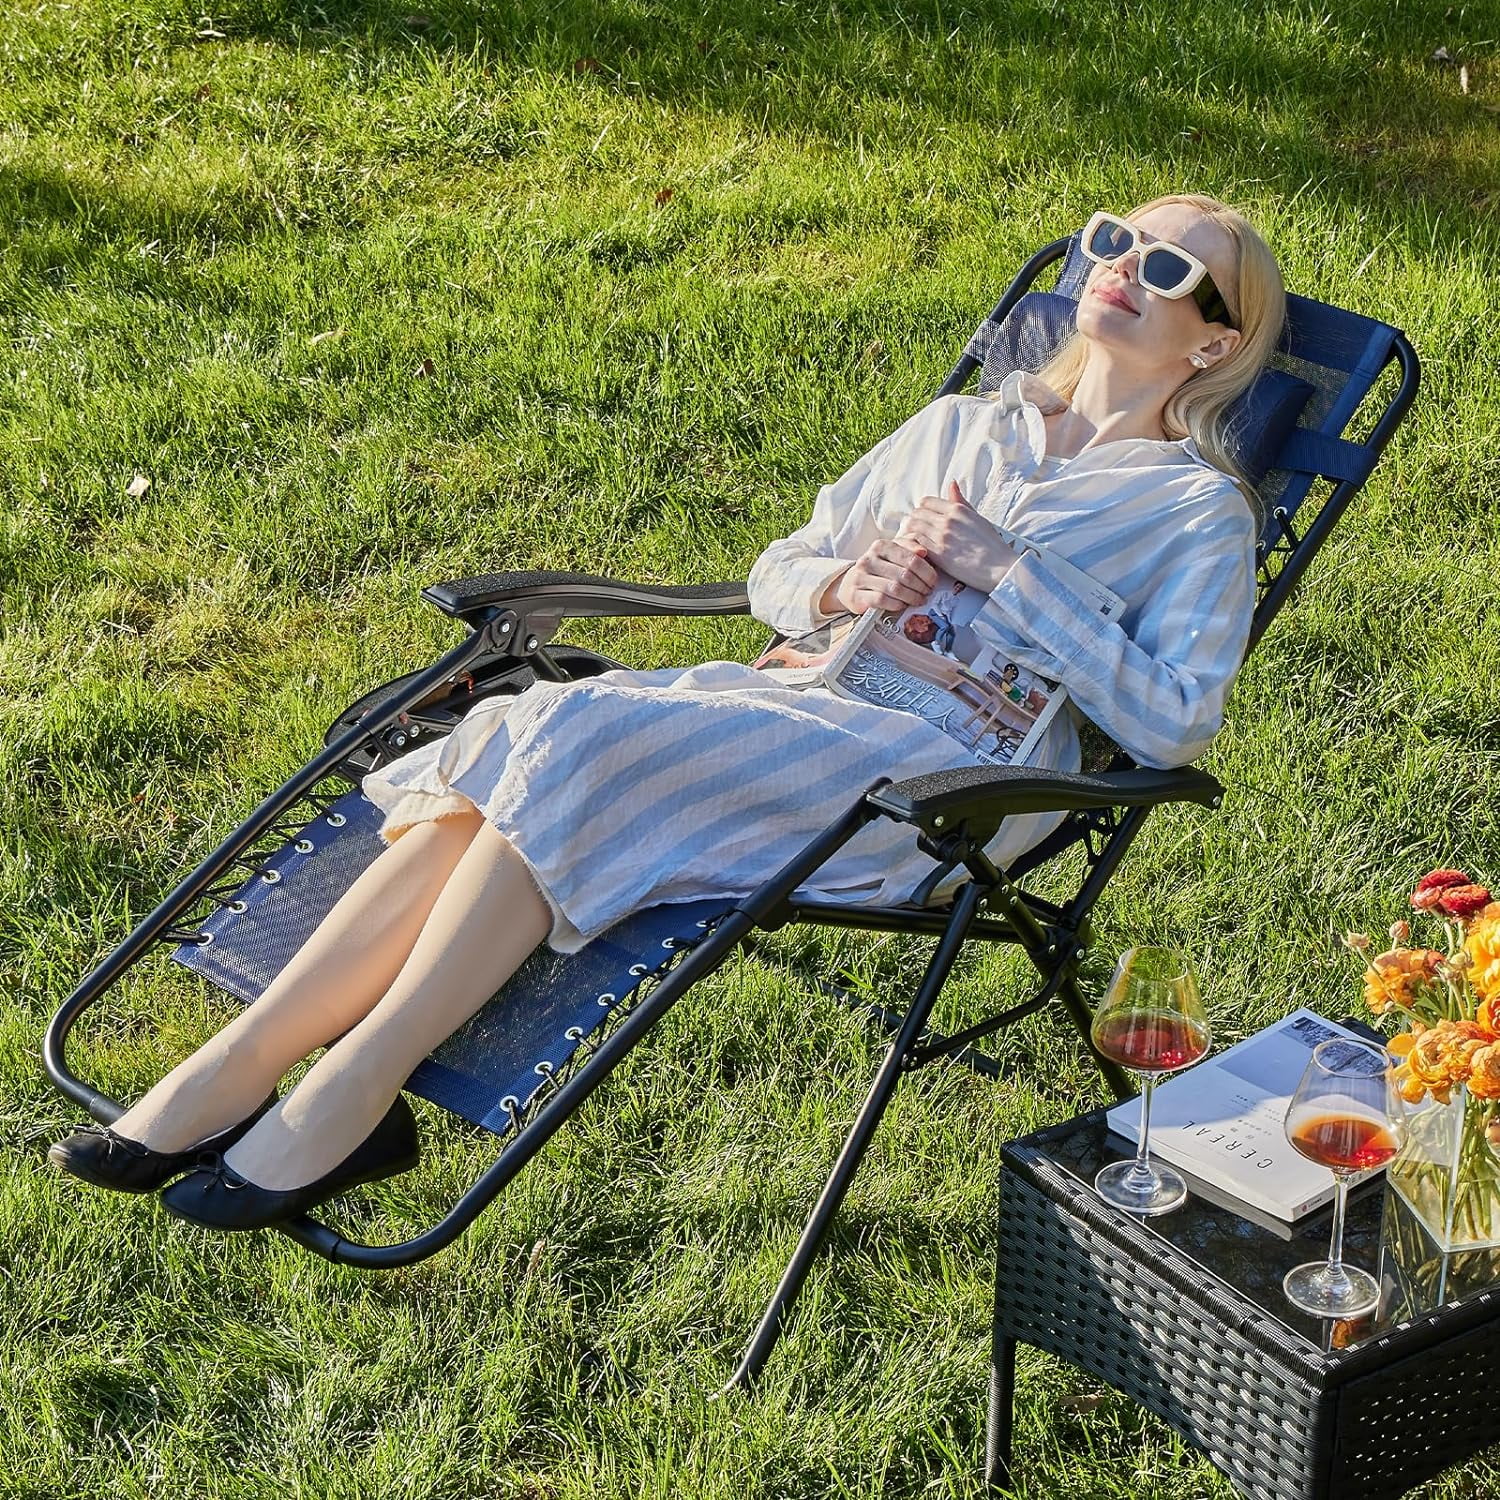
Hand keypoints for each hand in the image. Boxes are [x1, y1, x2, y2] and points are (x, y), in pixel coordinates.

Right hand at [822, 534, 938, 615]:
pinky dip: (897, 604)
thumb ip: (909, 546)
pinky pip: (882, 600)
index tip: (933, 581)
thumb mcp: (892, 552)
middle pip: (905, 575)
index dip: (927, 572)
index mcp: (881, 546)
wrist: (849, 584)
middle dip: (921, 586)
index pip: (911, 559)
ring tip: (919, 599)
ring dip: (912, 597)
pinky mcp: (856, 594)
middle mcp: (868, 559)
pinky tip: (903, 605)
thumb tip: (923, 551)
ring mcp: (861, 577)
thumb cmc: (877, 569)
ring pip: (895, 588)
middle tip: (928, 592)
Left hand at [896, 480, 1021, 590]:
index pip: (926, 502)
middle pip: (916, 514)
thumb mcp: (977, 517)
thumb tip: (952, 484)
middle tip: (914, 532)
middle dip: (913, 521)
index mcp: (958, 509)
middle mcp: (948, 520)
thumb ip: (961, 502)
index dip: (922, 510)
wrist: (1000, 567)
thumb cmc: (992, 545)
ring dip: (910, 534)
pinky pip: (916, 543)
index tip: (922, 520)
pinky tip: (916, 551)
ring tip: (912, 542)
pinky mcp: (939, 554)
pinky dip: (913, 546)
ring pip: (913, 527)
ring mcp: (942, 537)